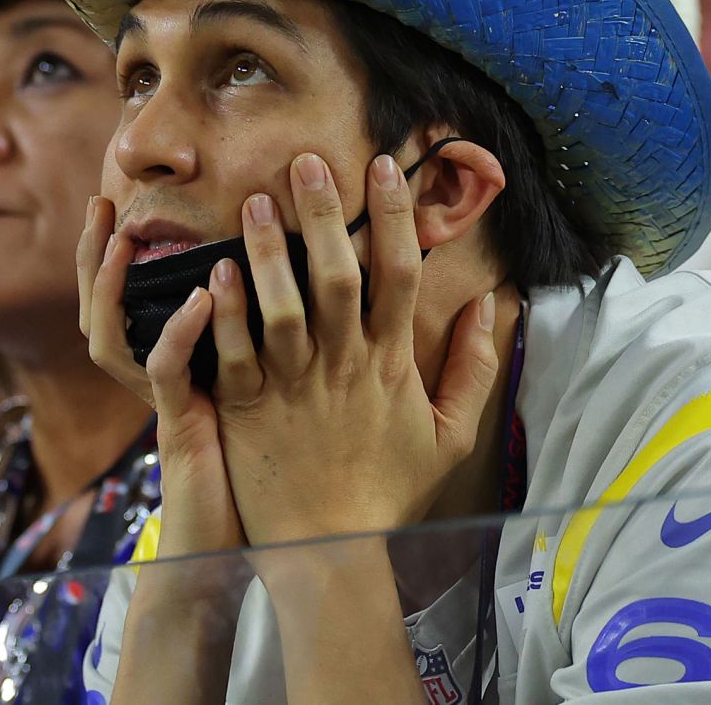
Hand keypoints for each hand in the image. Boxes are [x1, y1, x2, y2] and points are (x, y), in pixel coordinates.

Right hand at [79, 196, 246, 561]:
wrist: (242, 546)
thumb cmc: (258, 470)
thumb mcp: (253, 389)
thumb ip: (257, 334)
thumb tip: (286, 265)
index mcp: (170, 364)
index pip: (123, 300)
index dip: (110, 254)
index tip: (118, 203)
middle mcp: (155, 380)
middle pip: (99, 311)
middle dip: (91, 257)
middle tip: (100, 204)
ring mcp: (163, 405)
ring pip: (111, 340)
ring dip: (111, 288)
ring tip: (121, 241)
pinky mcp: (180, 430)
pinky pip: (165, 376)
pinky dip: (178, 333)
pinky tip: (202, 298)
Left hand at [208, 152, 504, 545]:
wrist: (331, 549)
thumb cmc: (387, 490)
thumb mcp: (449, 433)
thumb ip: (475, 368)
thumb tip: (495, 308)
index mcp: (391, 363)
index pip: (400, 275)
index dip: (395, 216)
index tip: (385, 166)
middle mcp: (344, 366)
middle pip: (339, 276)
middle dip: (326, 214)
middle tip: (307, 161)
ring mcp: (293, 387)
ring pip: (282, 307)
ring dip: (271, 251)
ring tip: (259, 201)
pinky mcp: (245, 409)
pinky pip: (231, 353)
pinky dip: (223, 312)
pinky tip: (214, 271)